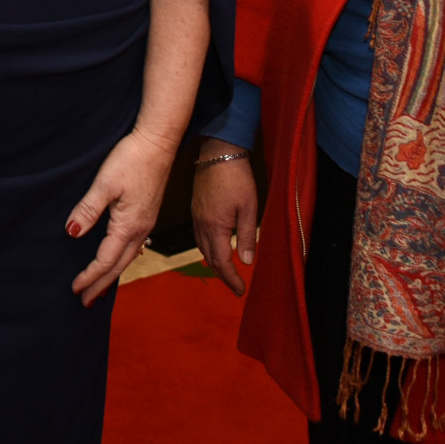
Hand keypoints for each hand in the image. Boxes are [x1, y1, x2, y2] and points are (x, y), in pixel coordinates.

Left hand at [69, 128, 177, 305]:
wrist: (158, 142)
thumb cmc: (131, 159)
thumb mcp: (104, 183)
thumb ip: (88, 210)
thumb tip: (72, 234)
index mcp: (129, 225)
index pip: (106, 260)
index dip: (90, 276)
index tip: (75, 289)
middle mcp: (141, 229)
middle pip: (118, 266)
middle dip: (101, 285)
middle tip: (85, 302)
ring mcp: (146, 223)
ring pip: (127, 258)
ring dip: (112, 275)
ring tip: (99, 289)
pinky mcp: (146, 214)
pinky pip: (132, 246)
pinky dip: (120, 260)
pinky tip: (115, 259)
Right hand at [188, 148, 257, 296]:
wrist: (218, 152)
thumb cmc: (237, 177)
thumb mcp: (249, 207)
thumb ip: (246, 236)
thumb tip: (246, 261)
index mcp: (215, 227)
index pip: (221, 261)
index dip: (231, 279)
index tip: (241, 291)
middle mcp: (201, 225)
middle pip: (209, 258)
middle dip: (222, 274)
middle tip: (236, 286)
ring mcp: (196, 216)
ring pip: (202, 248)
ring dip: (214, 262)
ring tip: (227, 271)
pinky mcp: (195, 209)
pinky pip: (199, 236)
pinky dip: (208, 248)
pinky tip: (216, 248)